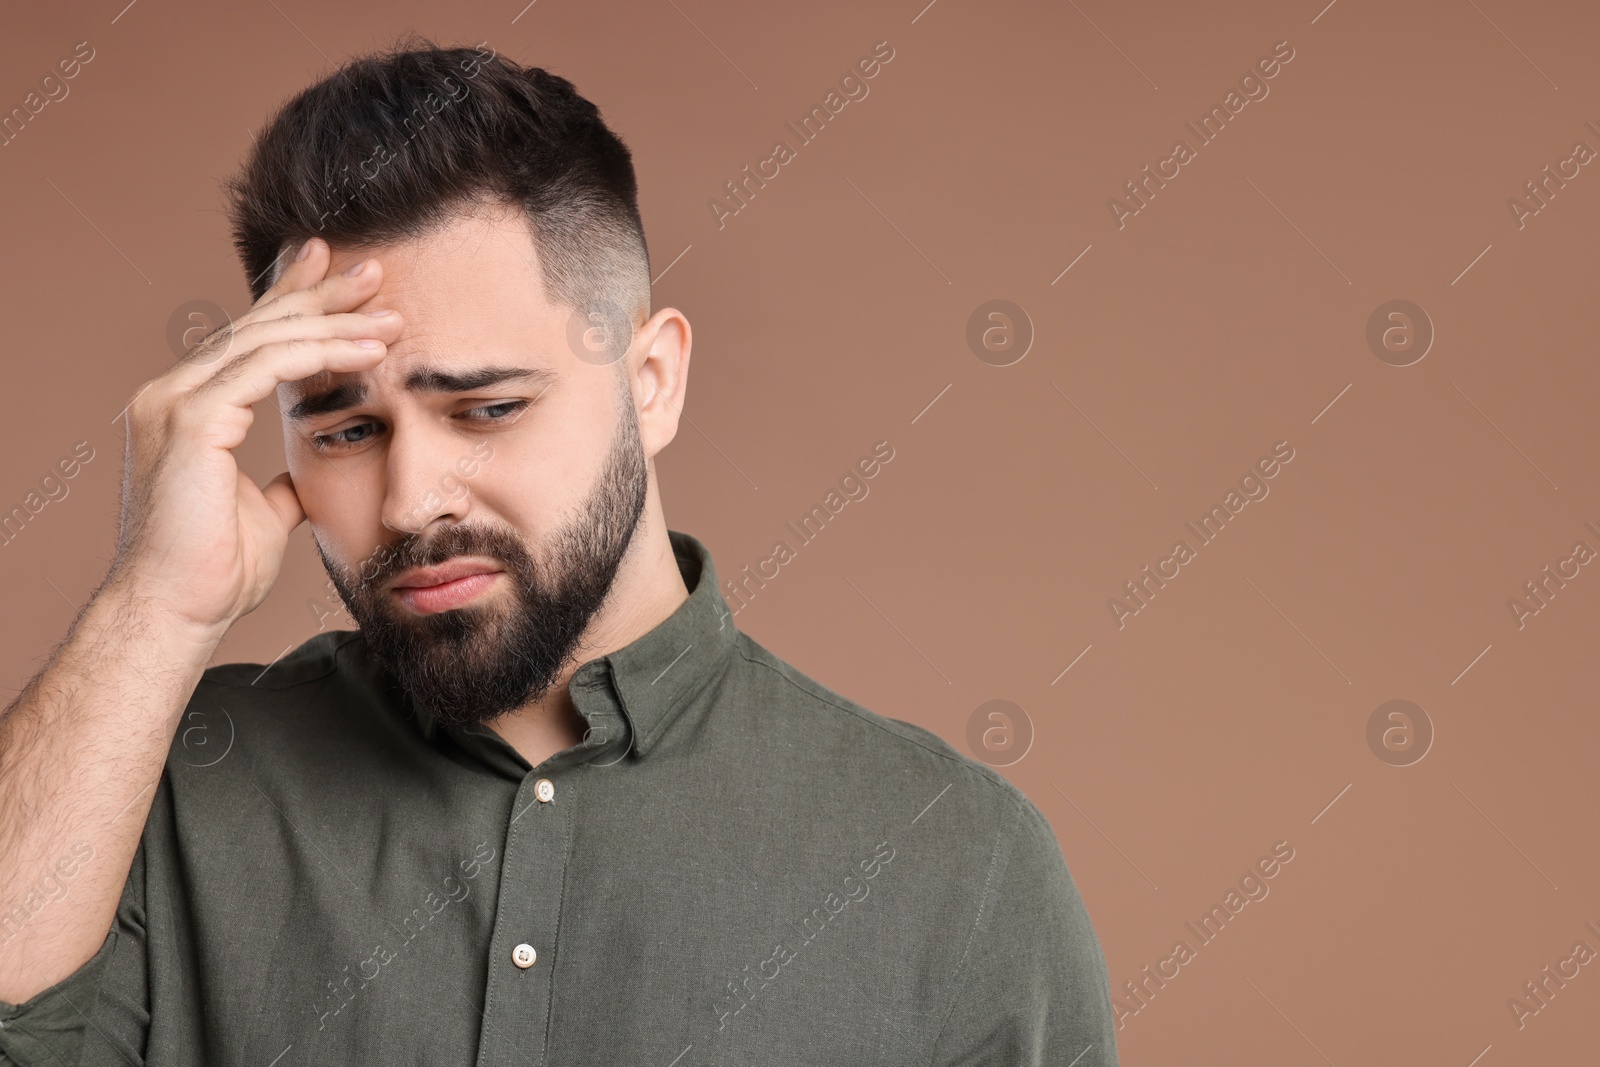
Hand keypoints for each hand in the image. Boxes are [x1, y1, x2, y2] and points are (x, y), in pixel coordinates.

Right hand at [104, 238, 400, 637]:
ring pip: (267, 340)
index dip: (294, 303)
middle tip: (373, 271)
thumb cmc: (214, 573)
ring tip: (390, 317)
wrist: (177, 612)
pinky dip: (319, 355)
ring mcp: (175, 403)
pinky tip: (365, 352)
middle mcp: (172, 394)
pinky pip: (265, 368)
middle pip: (257, 326)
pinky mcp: (191, 421)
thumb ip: (280, 481)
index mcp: (186, 407)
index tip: (339, 277)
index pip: (248, 340)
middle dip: (319, 295)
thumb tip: (305, 473)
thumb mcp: (263, 513)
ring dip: (334, 324)